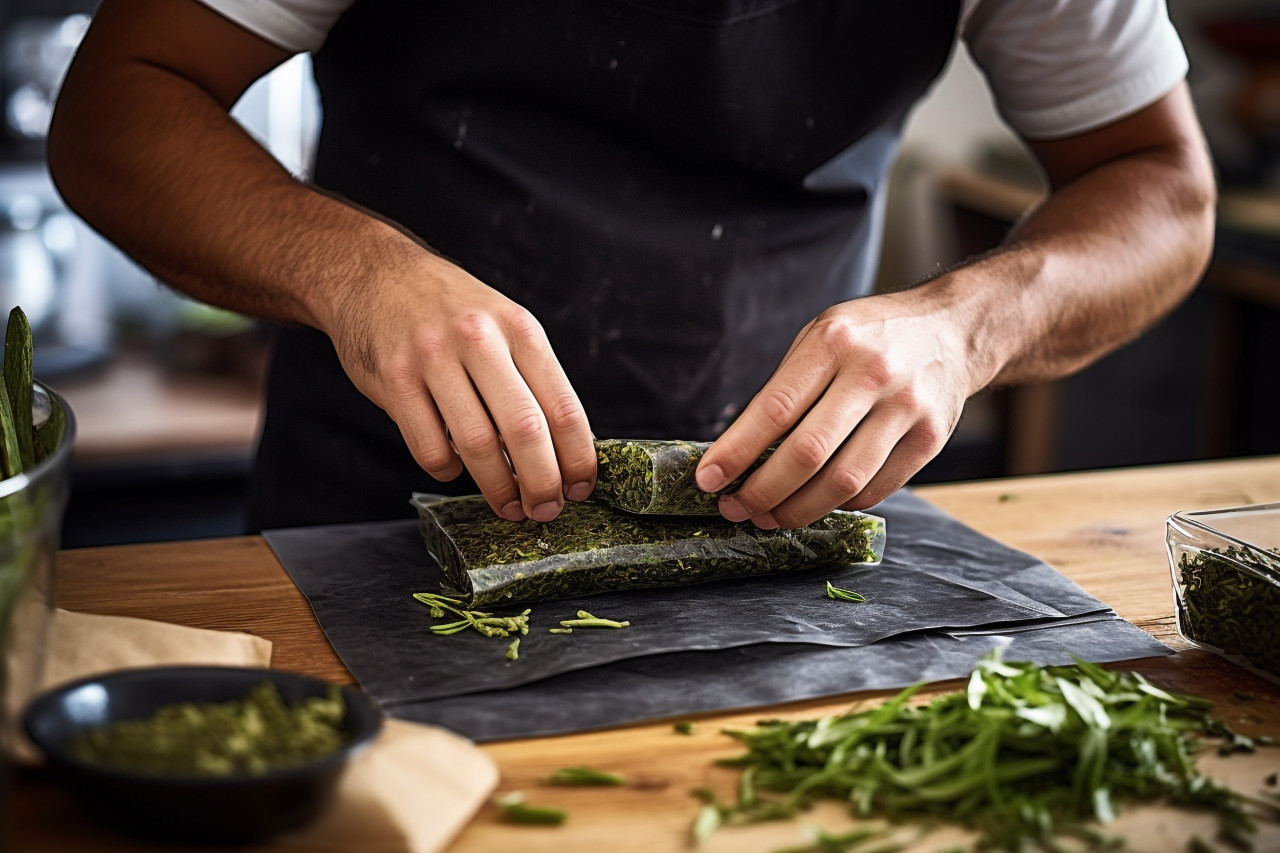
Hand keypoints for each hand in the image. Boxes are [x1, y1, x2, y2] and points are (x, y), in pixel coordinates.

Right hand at [324, 250, 597, 522]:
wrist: (373, 273)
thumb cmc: (450, 310)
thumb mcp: (503, 324)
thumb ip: (532, 378)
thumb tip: (568, 448)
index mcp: (519, 329)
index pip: (563, 406)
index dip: (578, 457)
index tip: (582, 487)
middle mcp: (479, 340)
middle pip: (525, 431)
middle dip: (542, 483)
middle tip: (547, 510)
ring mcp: (432, 358)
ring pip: (476, 446)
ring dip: (498, 488)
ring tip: (509, 506)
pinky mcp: (393, 379)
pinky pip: (429, 448)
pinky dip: (447, 470)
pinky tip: (454, 466)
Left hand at [696, 286, 983, 527]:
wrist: (952, 330)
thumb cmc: (871, 336)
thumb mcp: (821, 336)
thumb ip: (786, 387)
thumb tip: (739, 453)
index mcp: (833, 342)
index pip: (775, 409)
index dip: (737, 452)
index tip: (709, 480)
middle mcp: (872, 373)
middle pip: (807, 453)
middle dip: (762, 491)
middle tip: (735, 508)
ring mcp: (907, 408)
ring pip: (842, 481)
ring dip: (797, 510)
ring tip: (770, 517)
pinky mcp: (931, 439)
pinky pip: (875, 489)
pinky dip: (838, 504)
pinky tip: (816, 502)